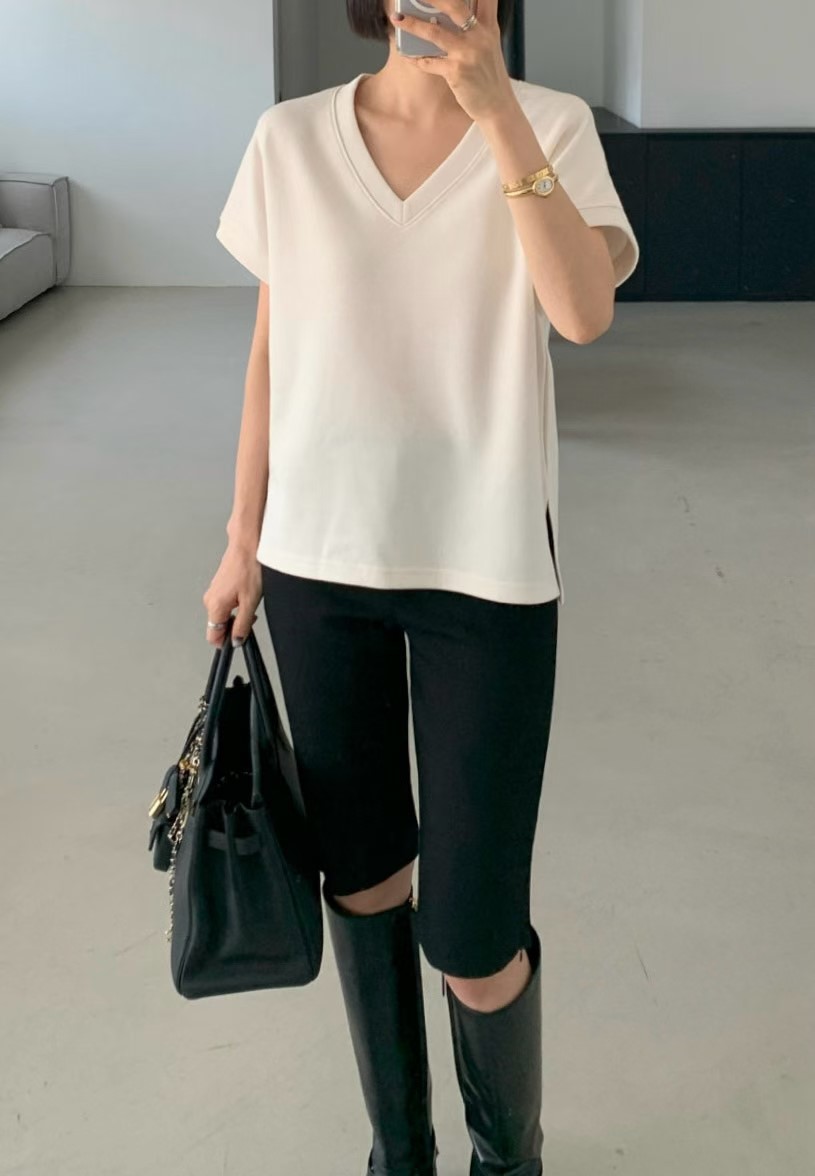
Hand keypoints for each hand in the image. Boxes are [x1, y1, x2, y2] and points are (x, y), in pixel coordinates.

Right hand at [202, 541, 261, 647]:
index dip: (227, 641)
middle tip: (252, 615)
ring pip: (223, 614)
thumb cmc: (249, 567)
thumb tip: (236, 640)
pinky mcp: (219, 585)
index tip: (240, 638)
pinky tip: (247, 592)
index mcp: (215, 606)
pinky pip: (225, 603)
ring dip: (237, 613)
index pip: (213, 636)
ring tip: (251, 599)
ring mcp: (213, 591)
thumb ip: (242, 624)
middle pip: (219, 625)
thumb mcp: (250, 602)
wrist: (247, 544)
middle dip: (235, 626)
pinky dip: (237, 603)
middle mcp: (209, 600)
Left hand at [390, 0, 516, 123]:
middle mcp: (479, 36)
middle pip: (454, 6)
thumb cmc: (489, 76)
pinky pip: (429, 62)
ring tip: (397, 18)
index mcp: (488, 27)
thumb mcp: (489, 46)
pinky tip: (407, 55)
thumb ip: (475, 28)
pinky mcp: (456, 71)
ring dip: (412, 24)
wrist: (497, 106)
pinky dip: (416, 59)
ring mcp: (467, 53)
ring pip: (435, 33)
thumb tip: (445, 18)